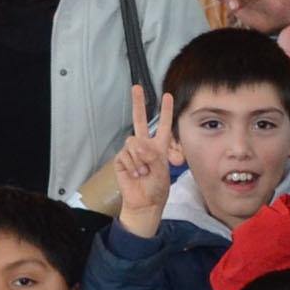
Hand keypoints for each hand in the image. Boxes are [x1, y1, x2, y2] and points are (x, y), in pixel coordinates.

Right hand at [112, 85, 177, 237]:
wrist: (144, 202)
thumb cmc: (156, 187)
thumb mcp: (162, 169)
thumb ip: (152, 154)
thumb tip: (138, 144)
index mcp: (159, 146)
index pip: (162, 125)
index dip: (165, 111)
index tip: (168, 96)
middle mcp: (144, 146)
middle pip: (139, 120)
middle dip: (138, 103)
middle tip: (136, 87)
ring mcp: (132, 152)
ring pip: (133, 143)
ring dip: (140, 159)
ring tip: (143, 172)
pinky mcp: (121, 159)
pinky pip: (126, 155)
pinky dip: (132, 166)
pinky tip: (135, 174)